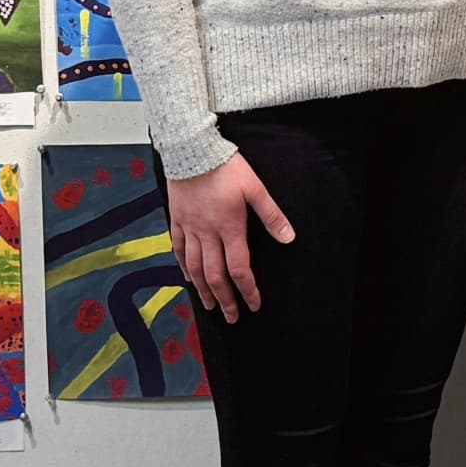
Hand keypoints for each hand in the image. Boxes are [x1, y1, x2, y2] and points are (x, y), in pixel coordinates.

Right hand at [165, 154, 294, 323]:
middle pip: (215, 275)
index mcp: (229, 227)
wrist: (191, 150)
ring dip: (203, 290)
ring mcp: (189, 228)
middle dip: (225, 299)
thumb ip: (271, 215)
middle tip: (231, 317)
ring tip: (209, 305)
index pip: (239, 268)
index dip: (248, 290)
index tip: (254, 305)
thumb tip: (289, 238)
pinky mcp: (176, 220)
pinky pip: (178, 249)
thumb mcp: (255, 188)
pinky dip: (183, 267)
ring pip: (194, 267)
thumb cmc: (226, 167)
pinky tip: (188, 277)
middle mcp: (207, 233)